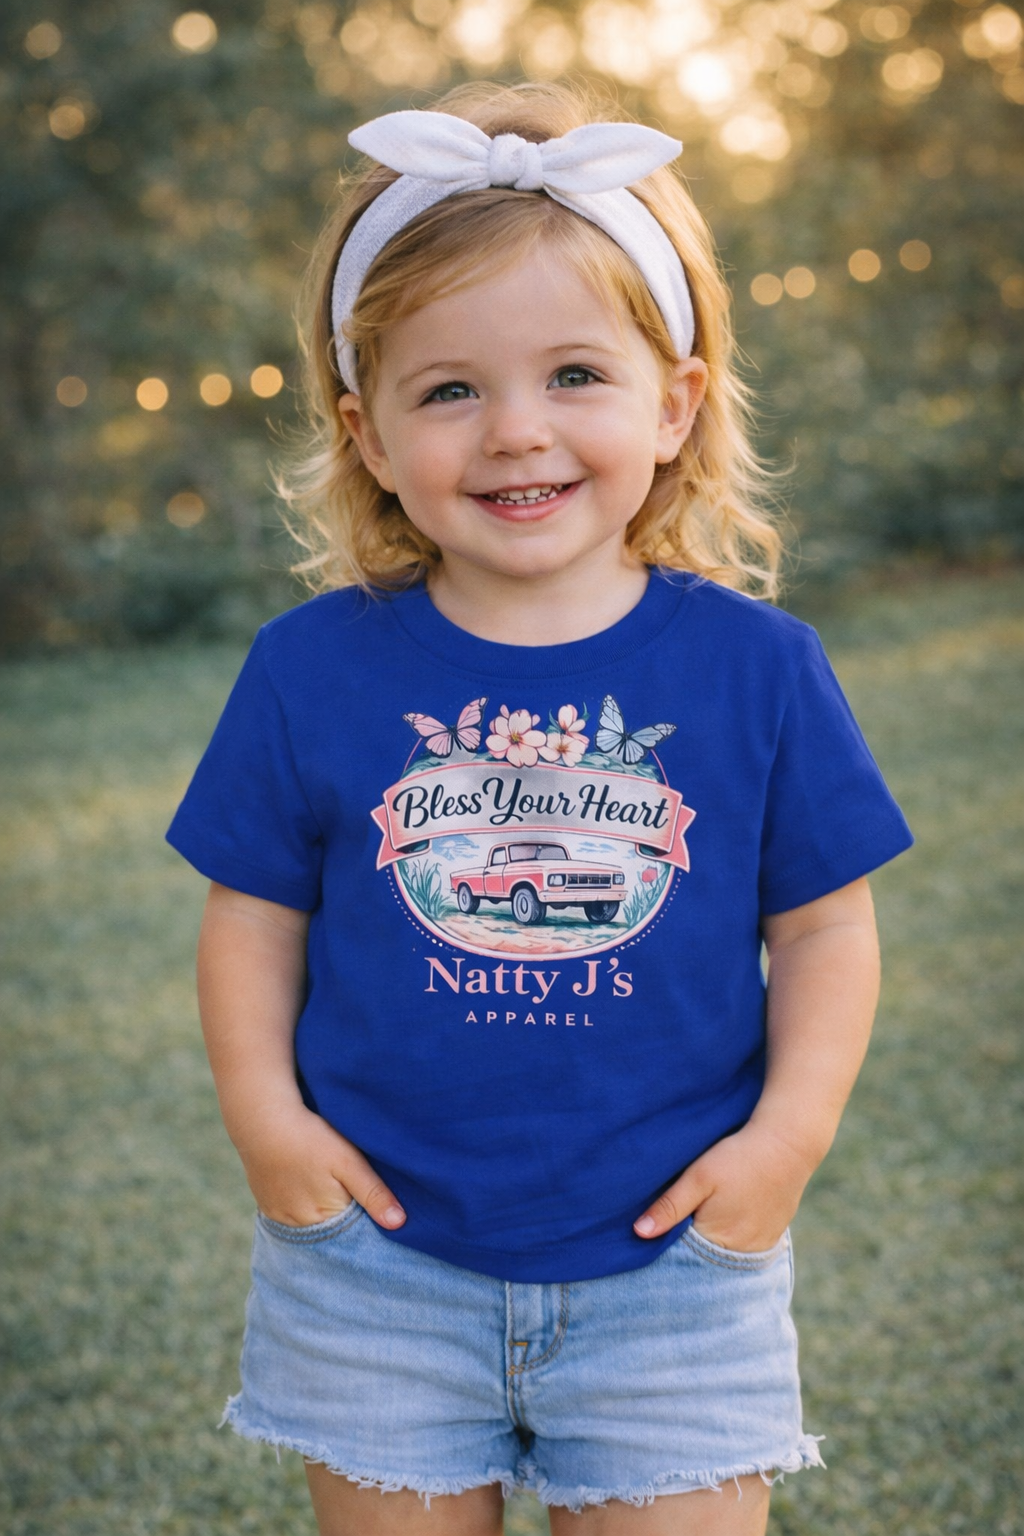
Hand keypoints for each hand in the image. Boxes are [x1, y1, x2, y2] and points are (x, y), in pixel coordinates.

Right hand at [236, 1102, 405, 1230]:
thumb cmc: (309, 1138)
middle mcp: (298, 1227)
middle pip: (332, 1227)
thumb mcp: (348, 1161)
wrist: (262, 1118)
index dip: (366, 1214)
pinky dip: (302, 1202)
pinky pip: (291, 1212)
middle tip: (347, 1182)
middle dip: (345, 1213)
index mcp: (323, 1220)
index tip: (372, 1196)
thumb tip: (399, 1224)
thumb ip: (373, 1193)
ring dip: (322, 1208)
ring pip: (311, 1220)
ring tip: (324, 1179)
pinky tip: (305, 1181)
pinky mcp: (266, 1205)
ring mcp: (279, 1217)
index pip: (354, 1231)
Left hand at [633, 1122, 816, 1250]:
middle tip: (681, 1222)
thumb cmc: (739, 1158)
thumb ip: (670, 1206)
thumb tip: (639, 1233)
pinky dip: (731, 1238)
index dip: (668, 1247)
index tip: (656, 1234)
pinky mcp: (772, 1236)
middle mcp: (742, 1254)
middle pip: (705, 1260)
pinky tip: (726, 1219)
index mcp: (719, 1241)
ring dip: (711, 1243)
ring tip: (704, 1218)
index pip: (684, 1259)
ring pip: (725, 1254)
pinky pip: (744, 1247)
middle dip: (689, 1248)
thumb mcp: (699, 1177)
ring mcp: (760, 1247)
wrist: (787, 1143)